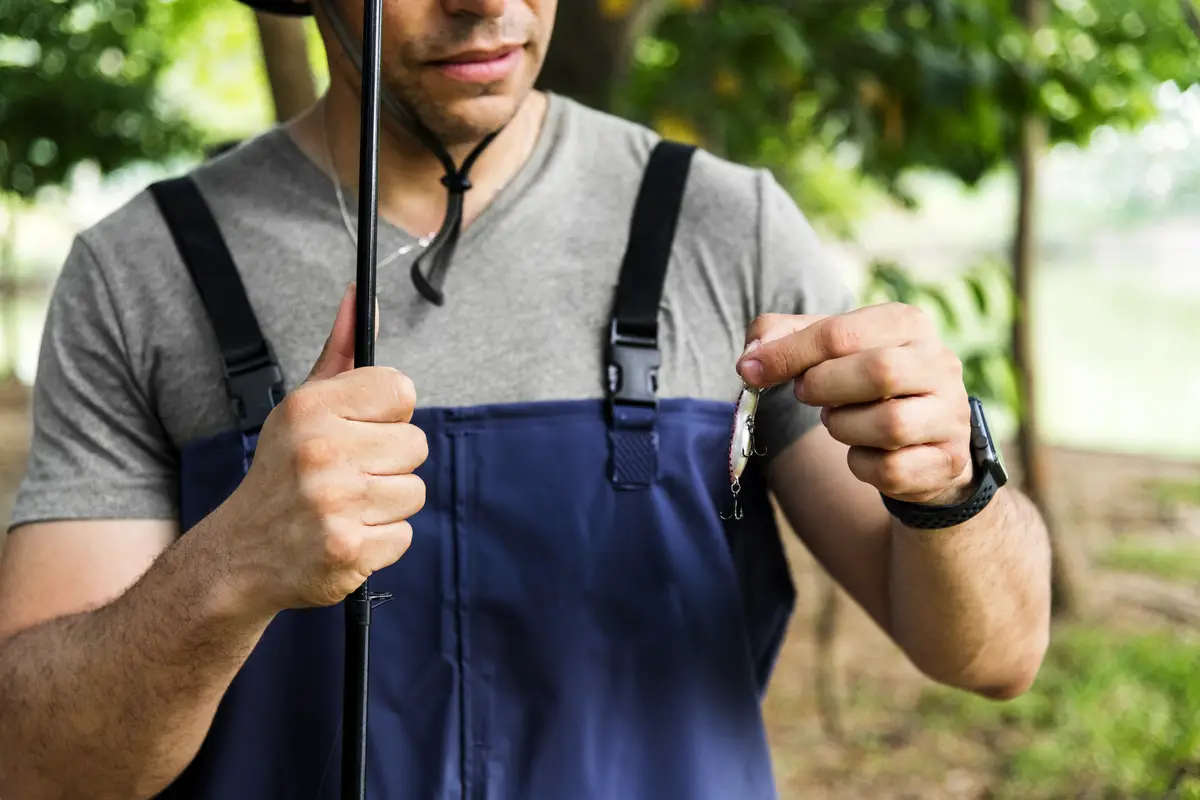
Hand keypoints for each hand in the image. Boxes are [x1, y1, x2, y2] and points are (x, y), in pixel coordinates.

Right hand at [223, 284, 426, 611]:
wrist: (239, 556)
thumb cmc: (282, 472)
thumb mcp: (302, 406)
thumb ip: (339, 351)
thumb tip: (359, 293)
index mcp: (312, 409)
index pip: (401, 390)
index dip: (388, 413)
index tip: (364, 428)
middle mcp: (322, 452)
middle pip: (415, 443)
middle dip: (389, 462)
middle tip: (349, 473)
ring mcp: (336, 504)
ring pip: (414, 492)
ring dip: (386, 504)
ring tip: (346, 506)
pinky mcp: (349, 550)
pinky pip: (404, 535)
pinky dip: (380, 542)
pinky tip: (345, 534)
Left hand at [736, 302, 972, 506]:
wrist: (921, 437)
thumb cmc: (863, 382)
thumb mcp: (827, 348)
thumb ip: (783, 337)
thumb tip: (750, 358)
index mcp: (907, 323)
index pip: (842, 332)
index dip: (788, 354)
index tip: (751, 370)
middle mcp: (940, 364)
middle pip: (879, 372)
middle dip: (824, 387)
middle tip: (806, 394)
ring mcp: (950, 414)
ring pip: (890, 425)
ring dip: (843, 427)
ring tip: (839, 420)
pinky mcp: (948, 460)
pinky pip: (892, 470)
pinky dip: (863, 465)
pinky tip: (863, 452)